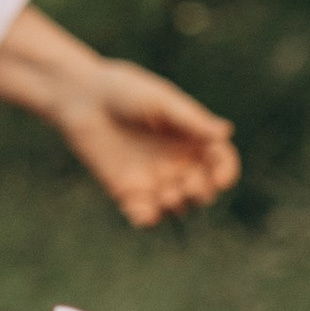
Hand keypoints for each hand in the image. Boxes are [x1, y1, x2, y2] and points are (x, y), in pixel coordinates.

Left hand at [0, 4, 237, 225]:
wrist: (82, 98)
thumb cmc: (124, 91)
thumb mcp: (161, 102)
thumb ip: (191, 120)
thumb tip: (226, 132)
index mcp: (192, 138)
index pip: (220, 161)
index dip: (226, 172)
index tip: (222, 179)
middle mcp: (178, 162)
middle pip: (204, 190)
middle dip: (202, 193)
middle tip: (188, 186)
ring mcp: (154, 179)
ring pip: (178, 207)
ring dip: (179, 207)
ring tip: (168, 196)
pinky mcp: (127, 192)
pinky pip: (145, 216)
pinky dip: (148, 220)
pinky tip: (143, 213)